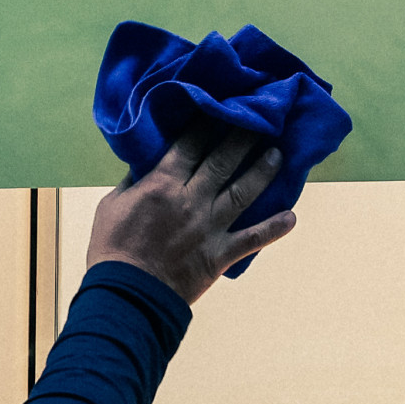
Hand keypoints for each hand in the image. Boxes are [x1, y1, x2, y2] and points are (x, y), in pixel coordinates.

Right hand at [83, 124, 293, 301]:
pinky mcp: (219, 255)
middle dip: (243, 137)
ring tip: (278, 155)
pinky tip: (292, 217)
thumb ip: (133, 181)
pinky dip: (273, 228)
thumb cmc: (113, 250)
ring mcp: (209, 228)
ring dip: (263, 172)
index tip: (223, 107)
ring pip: (242, 192)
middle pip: (222, 161)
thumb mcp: (112, 205)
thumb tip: (146, 161)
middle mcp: (191, 201)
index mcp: (162, 185)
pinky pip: (252, 239)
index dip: (208, 123)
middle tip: (261, 120)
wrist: (128, 296)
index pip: (191, 145)